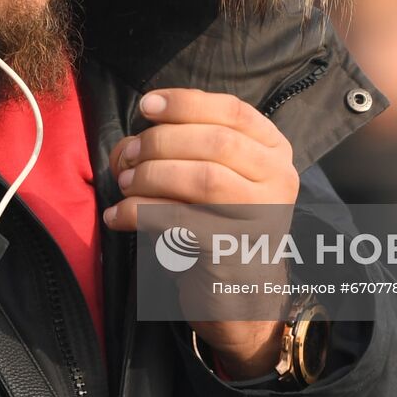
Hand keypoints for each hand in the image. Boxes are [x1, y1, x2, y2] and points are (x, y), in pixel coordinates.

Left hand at [104, 88, 300, 378]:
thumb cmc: (217, 222)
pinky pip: (181, 222)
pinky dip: (140, 213)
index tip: (147, 105)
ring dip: (152, 175)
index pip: (234, 112)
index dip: (186, 103)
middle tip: (129, 154)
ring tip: (124, 183)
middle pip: (217, 142)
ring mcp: (262, 218)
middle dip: (162, 141)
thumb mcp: (210, 176)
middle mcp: (279, 181)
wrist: (241, 292)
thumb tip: (128, 146)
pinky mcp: (235, 252)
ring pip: (203, 178)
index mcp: (275, 152)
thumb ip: (178, 148)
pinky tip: (117, 216)